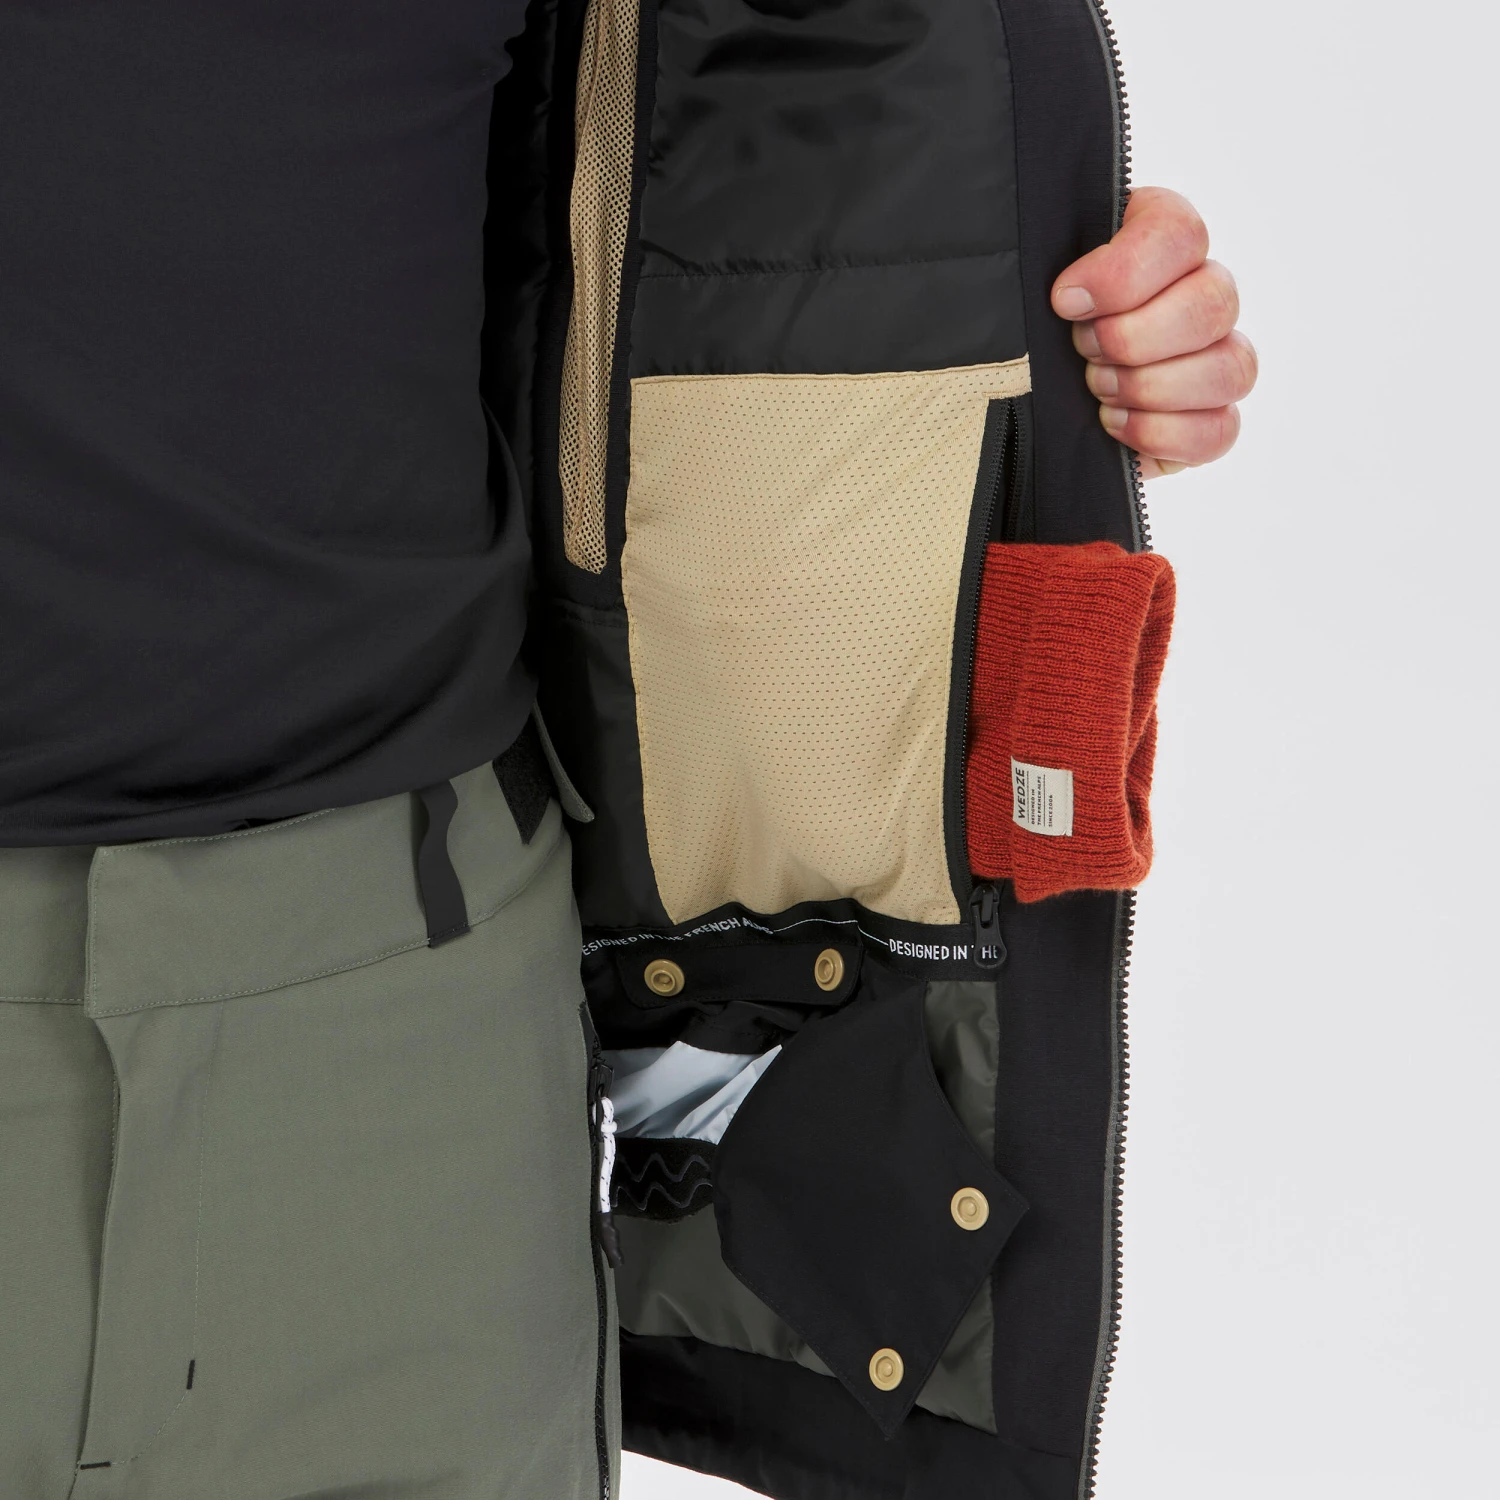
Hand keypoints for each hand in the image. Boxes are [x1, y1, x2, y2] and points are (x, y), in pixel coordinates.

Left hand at [1051, 187, 1256, 477]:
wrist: (1028, 390)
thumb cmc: (1037, 325)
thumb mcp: (1032, 285)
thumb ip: (1048, 266)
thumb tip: (1069, 297)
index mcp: (1162, 241)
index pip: (1180, 234)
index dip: (1123, 274)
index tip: (1065, 302)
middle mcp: (1203, 293)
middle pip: (1213, 304)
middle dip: (1133, 338)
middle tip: (1084, 350)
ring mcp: (1217, 358)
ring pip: (1232, 368)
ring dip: (1151, 386)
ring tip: (1099, 389)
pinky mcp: (1210, 420)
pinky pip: (1220, 429)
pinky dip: (1161, 432)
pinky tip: (1115, 422)